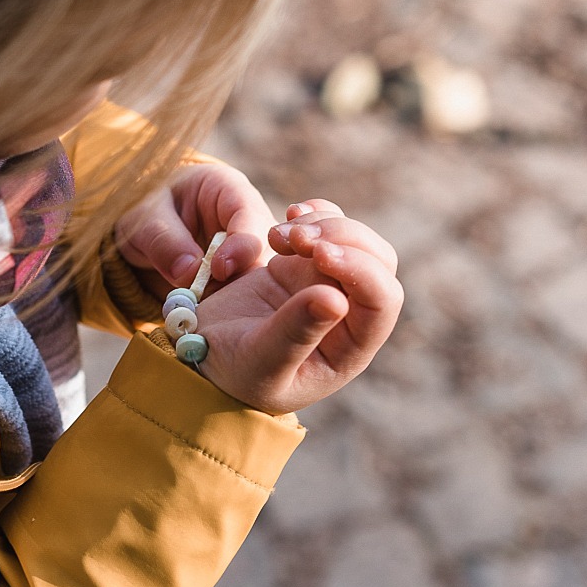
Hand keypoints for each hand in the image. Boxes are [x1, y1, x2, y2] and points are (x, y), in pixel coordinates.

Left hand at [115, 163, 276, 298]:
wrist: (141, 233)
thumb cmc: (144, 211)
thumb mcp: (144, 219)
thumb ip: (164, 240)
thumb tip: (187, 273)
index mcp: (228, 190)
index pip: (249, 213)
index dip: (241, 244)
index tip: (219, 270)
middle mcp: (247, 221)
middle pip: (263, 251)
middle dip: (244, 279)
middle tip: (218, 302)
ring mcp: (246, 253)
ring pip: (256, 280)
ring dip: (235, 299)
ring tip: (209, 312)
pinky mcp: (237, 281)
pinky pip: (241, 298)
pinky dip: (227, 309)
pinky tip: (210, 320)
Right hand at [194, 200, 402, 414]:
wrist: (204, 354)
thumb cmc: (236, 372)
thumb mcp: (260, 360)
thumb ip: (296, 333)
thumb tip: (336, 300)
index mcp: (350, 347)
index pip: (382, 299)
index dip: (359, 268)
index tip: (318, 253)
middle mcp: (349, 313)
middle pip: (376, 259)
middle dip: (341, 237)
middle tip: (296, 238)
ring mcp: (327, 284)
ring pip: (351, 237)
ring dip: (320, 224)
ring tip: (276, 236)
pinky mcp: (302, 265)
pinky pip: (325, 227)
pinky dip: (312, 214)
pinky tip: (289, 215)